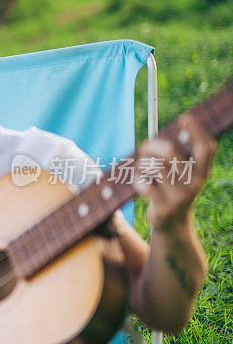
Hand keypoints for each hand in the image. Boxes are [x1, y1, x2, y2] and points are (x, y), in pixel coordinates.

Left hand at [134, 115, 215, 231]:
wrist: (172, 225)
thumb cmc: (172, 190)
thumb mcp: (181, 175)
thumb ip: (177, 157)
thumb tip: (159, 136)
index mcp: (202, 171)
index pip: (206, 148)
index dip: (197, 131)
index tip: (185, 118)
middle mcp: (195, 182)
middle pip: (170, 152)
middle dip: (152, 145)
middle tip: (143, 148)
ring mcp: (180, 196)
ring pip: (155, 166)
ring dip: (142, 164)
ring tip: (141, 168)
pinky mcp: (164, 207)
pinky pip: (144, 184)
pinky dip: (137, 181)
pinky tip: (140, 184)